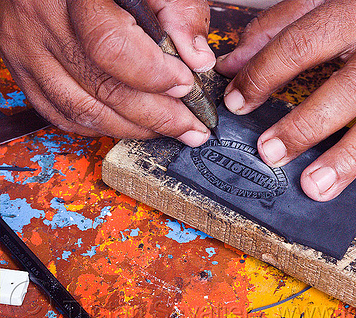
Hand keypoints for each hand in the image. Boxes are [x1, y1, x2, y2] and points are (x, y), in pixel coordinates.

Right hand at [0, 0, 214, 145]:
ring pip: (80, 109)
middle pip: (102, 88)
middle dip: (157, 116)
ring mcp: (29, 46)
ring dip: (130, 128)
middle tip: (191, 127)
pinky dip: (96, 126)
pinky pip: (58, 111)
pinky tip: (127, 125)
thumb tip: (198, 59)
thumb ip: (178, 14)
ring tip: (166, 130)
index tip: (187, 86)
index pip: (112, 48)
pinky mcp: (24, 65)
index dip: (154, 76)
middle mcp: (45, 20)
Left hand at [216, 0, 355, 209]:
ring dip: (354, 155)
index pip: (304, 43)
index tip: (237, 103)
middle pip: (350, 86)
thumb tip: (232, 63)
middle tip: (271, 153)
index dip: (265, 74)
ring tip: (317, 185)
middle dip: (308, 123)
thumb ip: (279, 27)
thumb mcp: (330, 0)